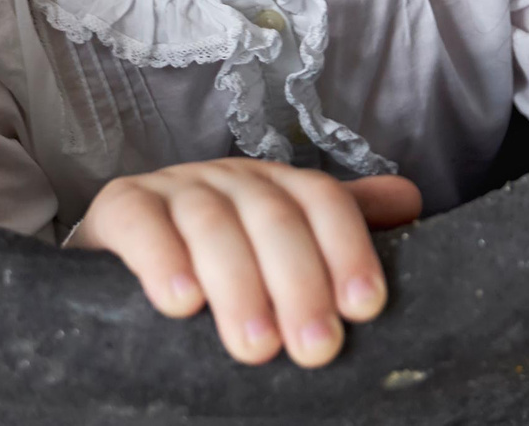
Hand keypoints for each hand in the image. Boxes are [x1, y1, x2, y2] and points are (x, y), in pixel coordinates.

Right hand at [67, 159, 421, 366]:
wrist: (117, 261)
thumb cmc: (215, 266)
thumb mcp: (280, 252)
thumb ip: (340, 227)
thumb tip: (411, 203)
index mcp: (276, 187)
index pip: (322, 200)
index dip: (348, 249)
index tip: (364, 309)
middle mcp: (230, 178)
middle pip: (273, 215)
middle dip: (300, 283)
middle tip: (314, 349)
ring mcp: (173, 187)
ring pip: (213, 223)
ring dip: (238, 285)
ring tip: (256, 348)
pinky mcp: (121, 206)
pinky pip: (142, 223)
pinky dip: (162, 260)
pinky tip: (181, 305)